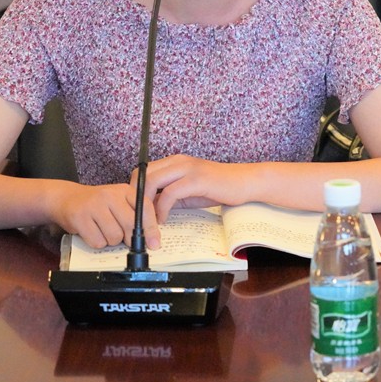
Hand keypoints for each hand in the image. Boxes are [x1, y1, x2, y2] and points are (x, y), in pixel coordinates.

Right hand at [53, 182, 160, 250]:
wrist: (67, 198)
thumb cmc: (98, 204)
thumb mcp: (119, 203)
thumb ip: (134, 216)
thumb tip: (151, 240)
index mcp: (124, 190)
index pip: (145, 208)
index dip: (151, 229)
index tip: (154, 244)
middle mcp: (110, 195)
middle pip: (130, 225)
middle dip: (129, 238)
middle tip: (123, 239)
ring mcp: (94, 205)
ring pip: (114, 237)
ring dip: (110, 241)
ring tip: (103, 230)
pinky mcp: (80, 218)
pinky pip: (97, 242)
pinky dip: (97, 242)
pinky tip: (92, 232)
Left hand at [135, 155, 251, 222]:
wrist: (245, 183)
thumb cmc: (218, 188)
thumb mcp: (189, 191)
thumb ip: (169, 195)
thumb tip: (149, 208)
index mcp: (175, 161)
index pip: (143, 170)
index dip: (135, 190)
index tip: (136, 208)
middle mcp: (178, 161)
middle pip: (142, 174)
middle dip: (136, 197)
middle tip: (139, 216)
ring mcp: (187, 168)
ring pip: (152, 182)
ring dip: (146, 205)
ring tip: (149, 221)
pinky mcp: (196, 179)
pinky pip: (169, 193)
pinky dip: (162, 209)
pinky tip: (164, 219)